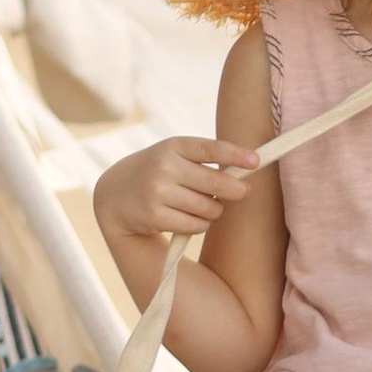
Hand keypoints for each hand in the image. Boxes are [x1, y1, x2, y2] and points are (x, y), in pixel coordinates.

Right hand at [94, 136, 260, 246]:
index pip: (209, 148)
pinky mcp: (156, 216)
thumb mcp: (172, 156)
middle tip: (244, 191)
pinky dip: (201, 224)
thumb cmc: (157, 171)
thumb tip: (242, 173)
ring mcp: (159, 192)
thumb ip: (202, 161)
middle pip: (215, 182)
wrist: (115, 194)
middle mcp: (165, 167)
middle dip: (236, 189)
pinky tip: (190, 217)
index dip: (235, 154)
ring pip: (209, 207)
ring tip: (206, 205)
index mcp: (172, 146)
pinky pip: (196, 225)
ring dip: (214, 210)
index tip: (256, 160)